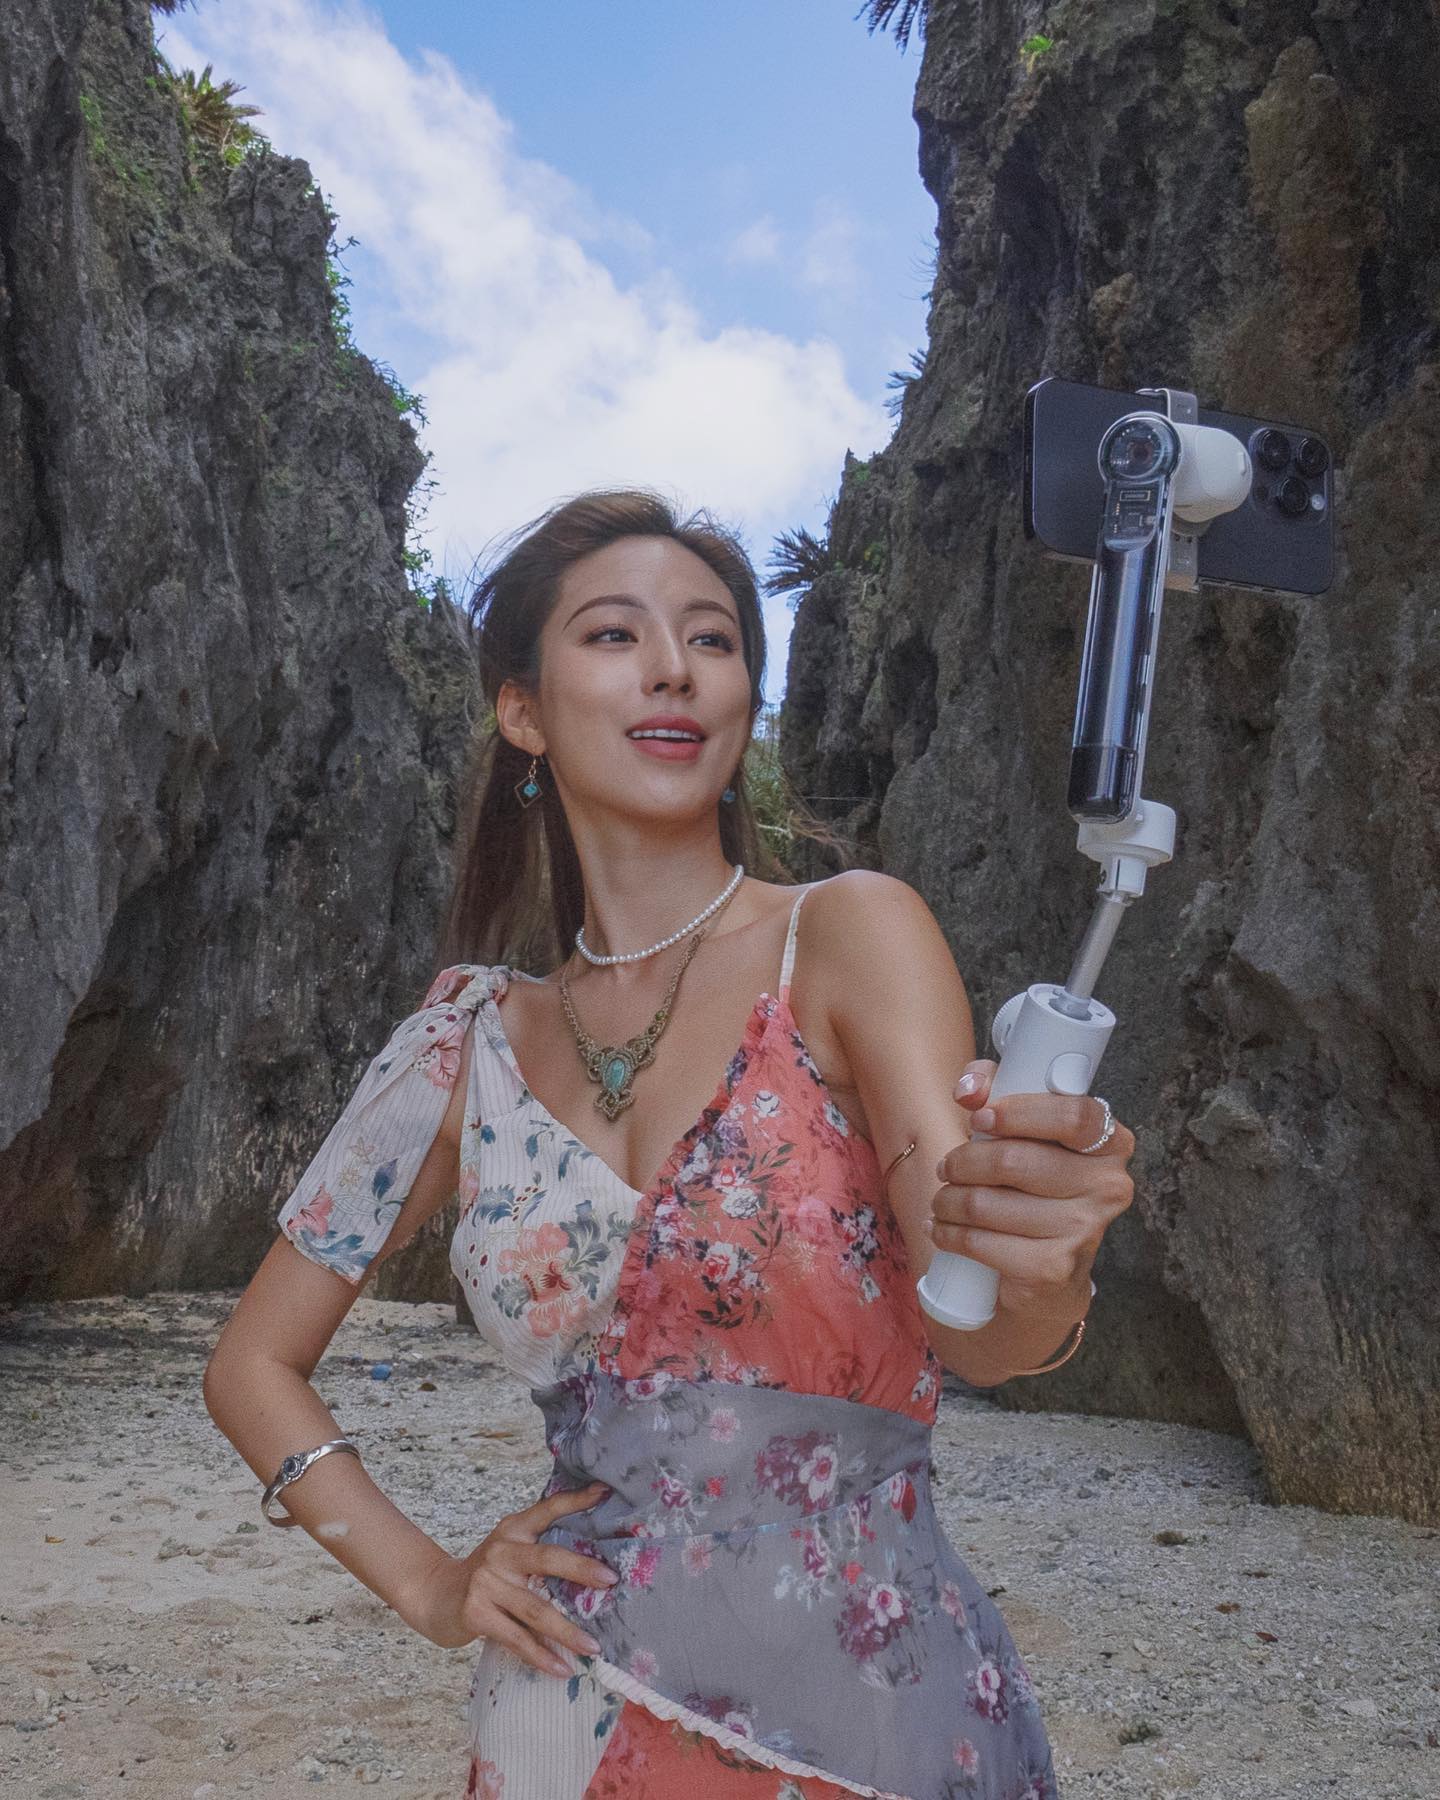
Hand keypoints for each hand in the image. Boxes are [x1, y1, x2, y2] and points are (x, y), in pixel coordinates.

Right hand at [404, 1480, 617, 1673]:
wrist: (434, 1595)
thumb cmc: (485, 1575)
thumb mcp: (508, 1549)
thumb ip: (538, 1548)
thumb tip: (593, 1562)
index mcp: (512, 1530)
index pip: (547, 1509)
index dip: (576, 1500)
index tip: (604, 1492)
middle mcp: (501, 1551)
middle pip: (547, 1558)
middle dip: (581, 1570)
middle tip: (611, 1580)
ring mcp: (487, 1582)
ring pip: (536, 1609)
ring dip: (568, 1631)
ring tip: (593, 1646)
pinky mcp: (477, 1613)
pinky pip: (517, 1639)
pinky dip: (542, 1656)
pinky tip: (562, 1668)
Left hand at [934, 1059, 1135, 1312]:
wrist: (1049, 1274)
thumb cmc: (1034, 1185)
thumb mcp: (1023, 1130)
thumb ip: (996, 1090)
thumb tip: (968, 1090)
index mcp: (1110, 1144)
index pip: (1074, 1116)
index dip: (1020, 1113)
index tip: (981, 1118)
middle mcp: (1108, 1187)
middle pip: (1014, 1161)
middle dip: (963, 1161)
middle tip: (946, 1167)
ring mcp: (1083, 1231)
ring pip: (987, 1203)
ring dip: (949, 1200)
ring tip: (943, 1200)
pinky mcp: (1052, 1269)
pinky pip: (981, 1242)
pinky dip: (950, 1233)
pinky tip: (943, 1229)